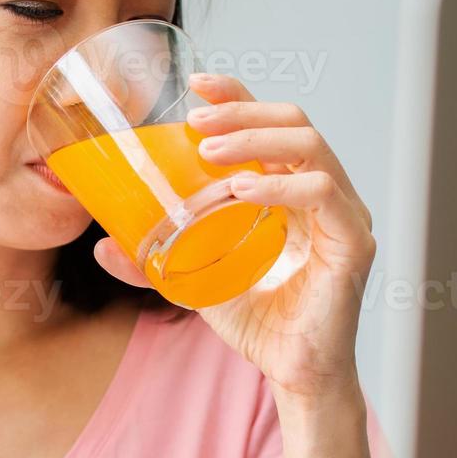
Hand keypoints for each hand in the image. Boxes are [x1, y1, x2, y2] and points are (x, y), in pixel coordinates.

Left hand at [92, 72, 375, 401]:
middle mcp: (325, 193)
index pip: (271, 123)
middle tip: (195, 122)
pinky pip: (322, 193)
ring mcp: (344, 214)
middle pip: (294, 122)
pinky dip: (279, 184)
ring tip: (210, 151)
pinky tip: (241, 191)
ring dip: (255, 140)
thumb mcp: (197, 281)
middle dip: (242, 111)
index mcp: (293, 188)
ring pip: (311, 146)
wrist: (292, 372)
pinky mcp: (353, 242)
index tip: (195, 84)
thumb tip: (103, 247)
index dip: (238, 94)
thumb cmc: (258, 321)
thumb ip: (156, 262)